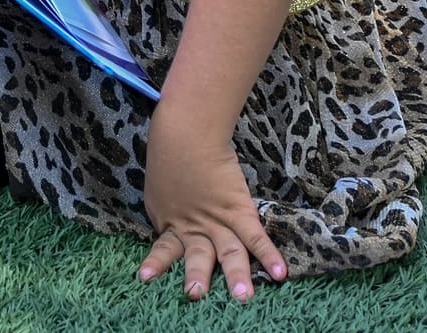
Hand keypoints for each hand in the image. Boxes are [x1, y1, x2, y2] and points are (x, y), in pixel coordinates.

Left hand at [137, 128, 287, 302]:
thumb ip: (168, 202)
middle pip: (197, 256)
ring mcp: (217, 218)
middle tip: (194, 294)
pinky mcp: (238, 208)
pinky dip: (269, 254)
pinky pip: (255, 235)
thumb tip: (175, 207)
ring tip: (242, 297)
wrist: (188, 129)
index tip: (145, 278)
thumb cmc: (169, 149)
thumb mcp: (159, 183)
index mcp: (169, 218)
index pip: (165, 248)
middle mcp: (193, 224)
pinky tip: (281, 273)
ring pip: (229, 252)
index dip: (156, 264)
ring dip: (236, 275)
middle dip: (197, 277)